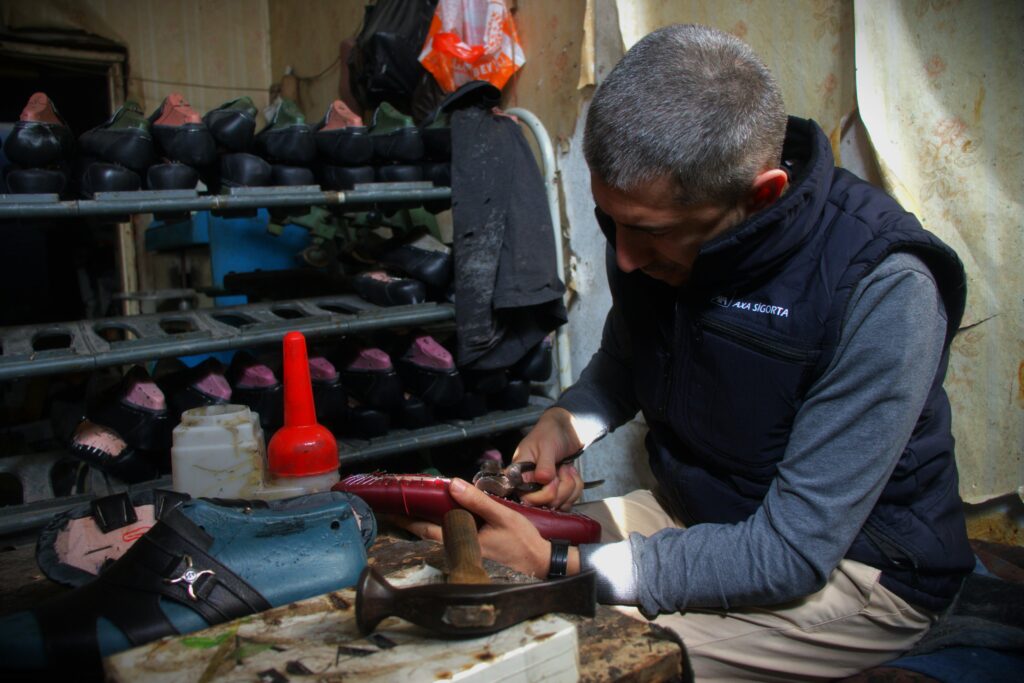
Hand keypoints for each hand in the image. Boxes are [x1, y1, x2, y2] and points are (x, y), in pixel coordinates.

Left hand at [393, 478, 553, 577]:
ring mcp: (467, 552)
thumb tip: (453, 486)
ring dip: (425, 523)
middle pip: (429, 534)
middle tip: (395, 509)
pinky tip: (442, 515)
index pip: (427, 530)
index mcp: (463, 542)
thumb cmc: (522, 541)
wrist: (540, 562)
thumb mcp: (501, 516)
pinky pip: (453, 536)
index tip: (391, 511)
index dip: (407, 521)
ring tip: (412, 509)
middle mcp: (461, 549)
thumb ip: (477, 501)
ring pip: (440, 535)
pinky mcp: (475, 551)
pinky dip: (443, 525)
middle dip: (411, 521)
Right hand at [512, 407, 584, 509]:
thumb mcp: (546, 445)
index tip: (552, 478)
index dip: (541, 495)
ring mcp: (543, 491)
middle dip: (561, 488)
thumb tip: (542, 480)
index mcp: (519, 474)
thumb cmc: (550, 433)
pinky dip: (576, 489)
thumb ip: (544, 464)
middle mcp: (529, 486)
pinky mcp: (556, 493)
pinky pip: (568, 502)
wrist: (566, 430)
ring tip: (567, 469)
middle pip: (544, 505)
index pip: (524, 497)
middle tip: (562, 469)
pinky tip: (572, 474)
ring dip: (570, 487)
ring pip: (559, 505)